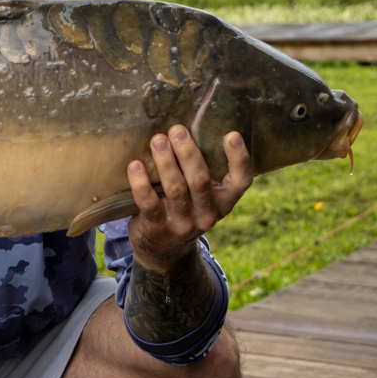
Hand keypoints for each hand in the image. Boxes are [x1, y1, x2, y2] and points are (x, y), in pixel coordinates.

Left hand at [126, 126, 251, 272]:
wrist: (164, 251)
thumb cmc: (184, 208)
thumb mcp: (200, 195)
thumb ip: (199, 169)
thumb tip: (186, 126)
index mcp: (223, 201)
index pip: (241, 181)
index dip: (239, 159)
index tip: (231, 135)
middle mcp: (207, 213)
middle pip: (201, 180)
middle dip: (188, 153)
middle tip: (177, 131)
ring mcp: (183, 222)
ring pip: (176, 189)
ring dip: (165, 162)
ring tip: (157, 141)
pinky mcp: (157, 227)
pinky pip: (149, 203)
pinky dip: (141, 183)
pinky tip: (135, 166)